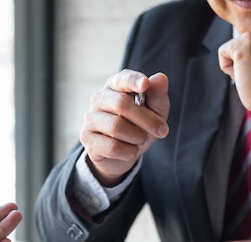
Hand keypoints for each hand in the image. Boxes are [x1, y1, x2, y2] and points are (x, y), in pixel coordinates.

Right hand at [80, 69, 169, 186]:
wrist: (123, 154)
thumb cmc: (139, 125)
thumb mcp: (155, 111)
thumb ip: (157, 95)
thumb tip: (160, 78)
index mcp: (115, 86)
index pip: (122, 78)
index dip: (133, 81)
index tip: (145, 84)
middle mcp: (99, 98)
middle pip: (121, 104)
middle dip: (147, 119)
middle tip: (163, 131)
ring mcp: (90, 118)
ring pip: (117, 127)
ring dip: (137, 137)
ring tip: (140, 139)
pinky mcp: (87, 138)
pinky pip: (112, 147)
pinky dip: (128, 151)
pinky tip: (129, 150)